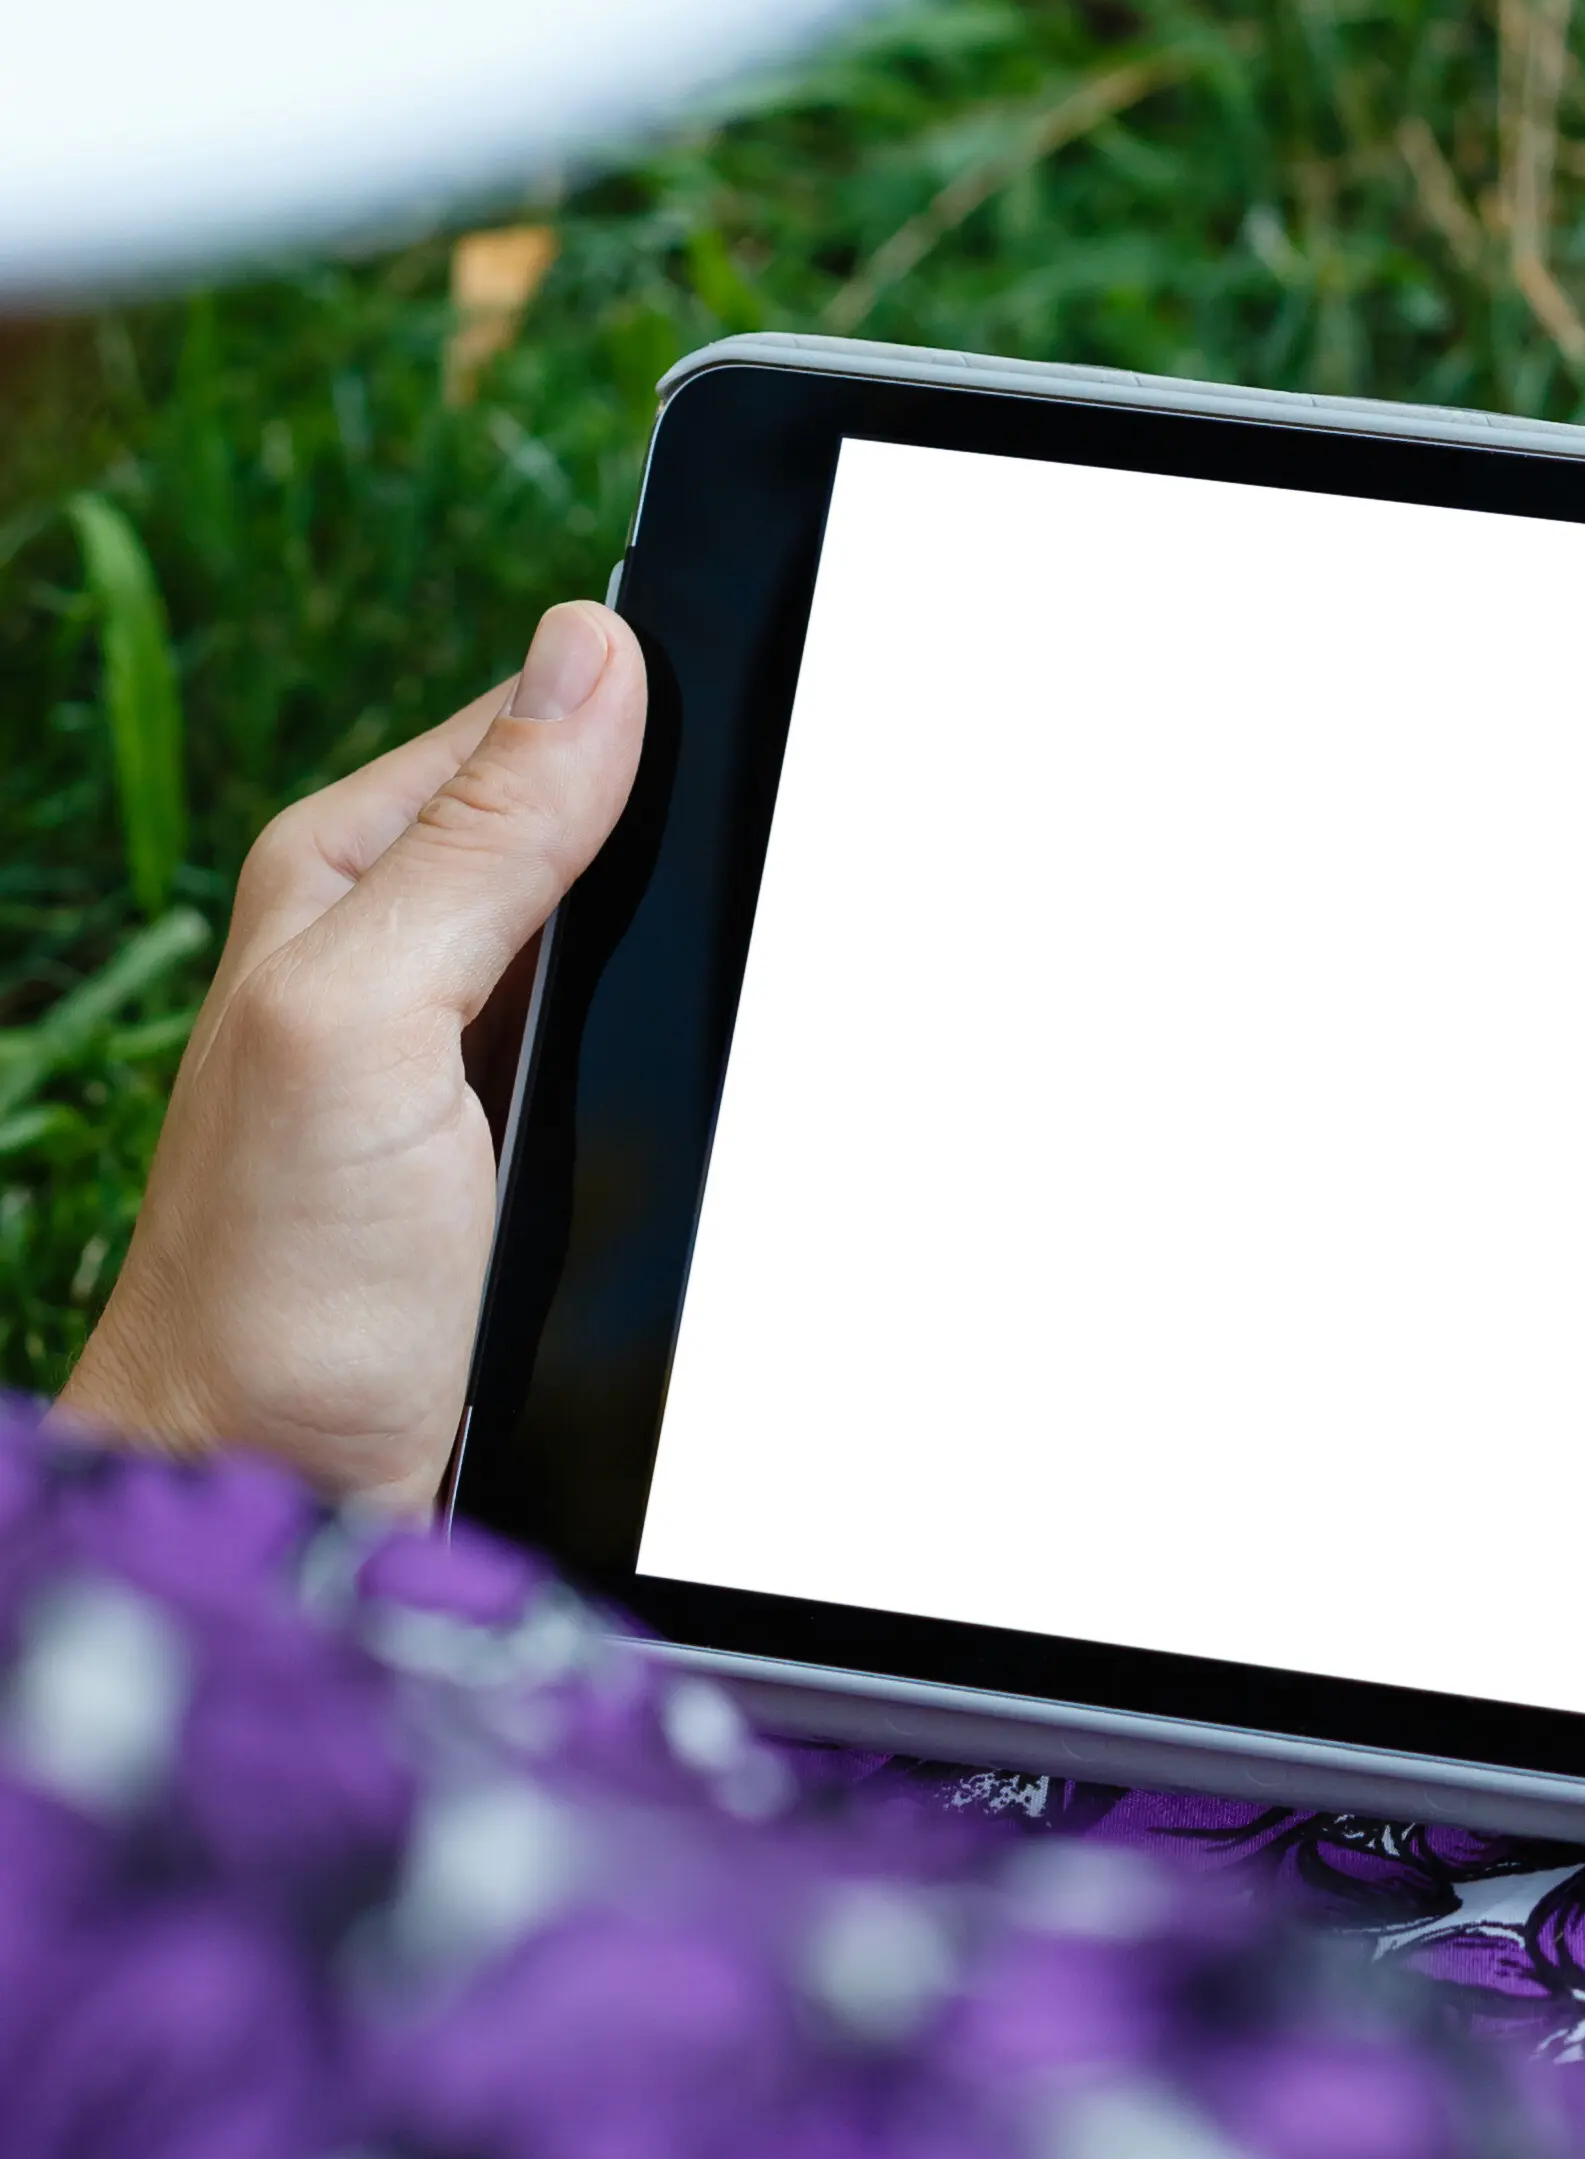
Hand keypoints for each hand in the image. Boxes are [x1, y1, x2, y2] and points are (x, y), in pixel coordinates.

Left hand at [62, 601, 644, 1513]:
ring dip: (692, 977)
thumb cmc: (274, 1293)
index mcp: (346, 871)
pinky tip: (707, 1097)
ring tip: (715, 1028)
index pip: (539, 718)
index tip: (736, 776)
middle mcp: (404, 943)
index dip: (649, 730)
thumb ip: (480, 839)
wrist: (280, 1512)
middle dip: (684, 865)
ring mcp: (469, 1049)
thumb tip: (597, 646)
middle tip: (720, 936)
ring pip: (642, 942)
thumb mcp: (364, 1022)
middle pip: (606, 828)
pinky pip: (647, 1051)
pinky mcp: (532, 1145)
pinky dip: (688, 1066)